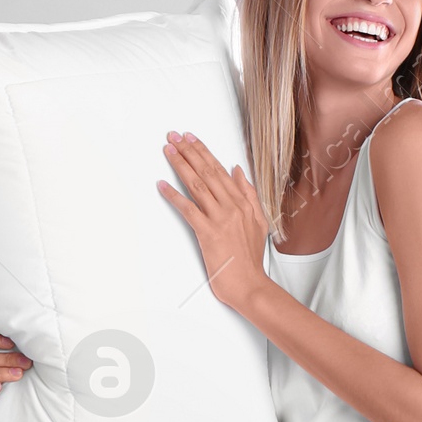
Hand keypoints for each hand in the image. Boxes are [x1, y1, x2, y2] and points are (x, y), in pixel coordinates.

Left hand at [156, 130, 269, 315]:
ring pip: (197, 185)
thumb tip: (238, 171)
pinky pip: (188, 209)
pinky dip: (174, 196)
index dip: (204, 152)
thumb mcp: (259, 222)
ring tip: (168, 151)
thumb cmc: (250, 259)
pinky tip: (162, 185)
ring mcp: (220, 219)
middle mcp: (232, 207)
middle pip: (207, 172)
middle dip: (189, 151)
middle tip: (174, 136)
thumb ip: (249, 195)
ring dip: (181, 165)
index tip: (191, 139)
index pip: (220, 170)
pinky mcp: (208, 233)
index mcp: (243, 204)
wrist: (249, 285)